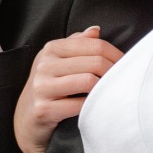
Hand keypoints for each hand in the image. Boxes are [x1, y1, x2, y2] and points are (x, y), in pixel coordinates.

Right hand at [15, 27, 123, 152]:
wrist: (26, 123)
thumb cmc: (48, 89)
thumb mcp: (57, 62)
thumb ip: (76, 44)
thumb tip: (96, 30)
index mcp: (50, 49)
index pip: (93, 44)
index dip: (115, 54)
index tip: (126, 65)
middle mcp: (44, 65)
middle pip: (95, 62)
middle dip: (114, 72)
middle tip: (124, 82)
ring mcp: (42, 87)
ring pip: (89, 81)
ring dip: (106, 89)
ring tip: (112, 94)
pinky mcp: (44, 109)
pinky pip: (80, 105)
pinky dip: (93, 106)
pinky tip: (97, 108)